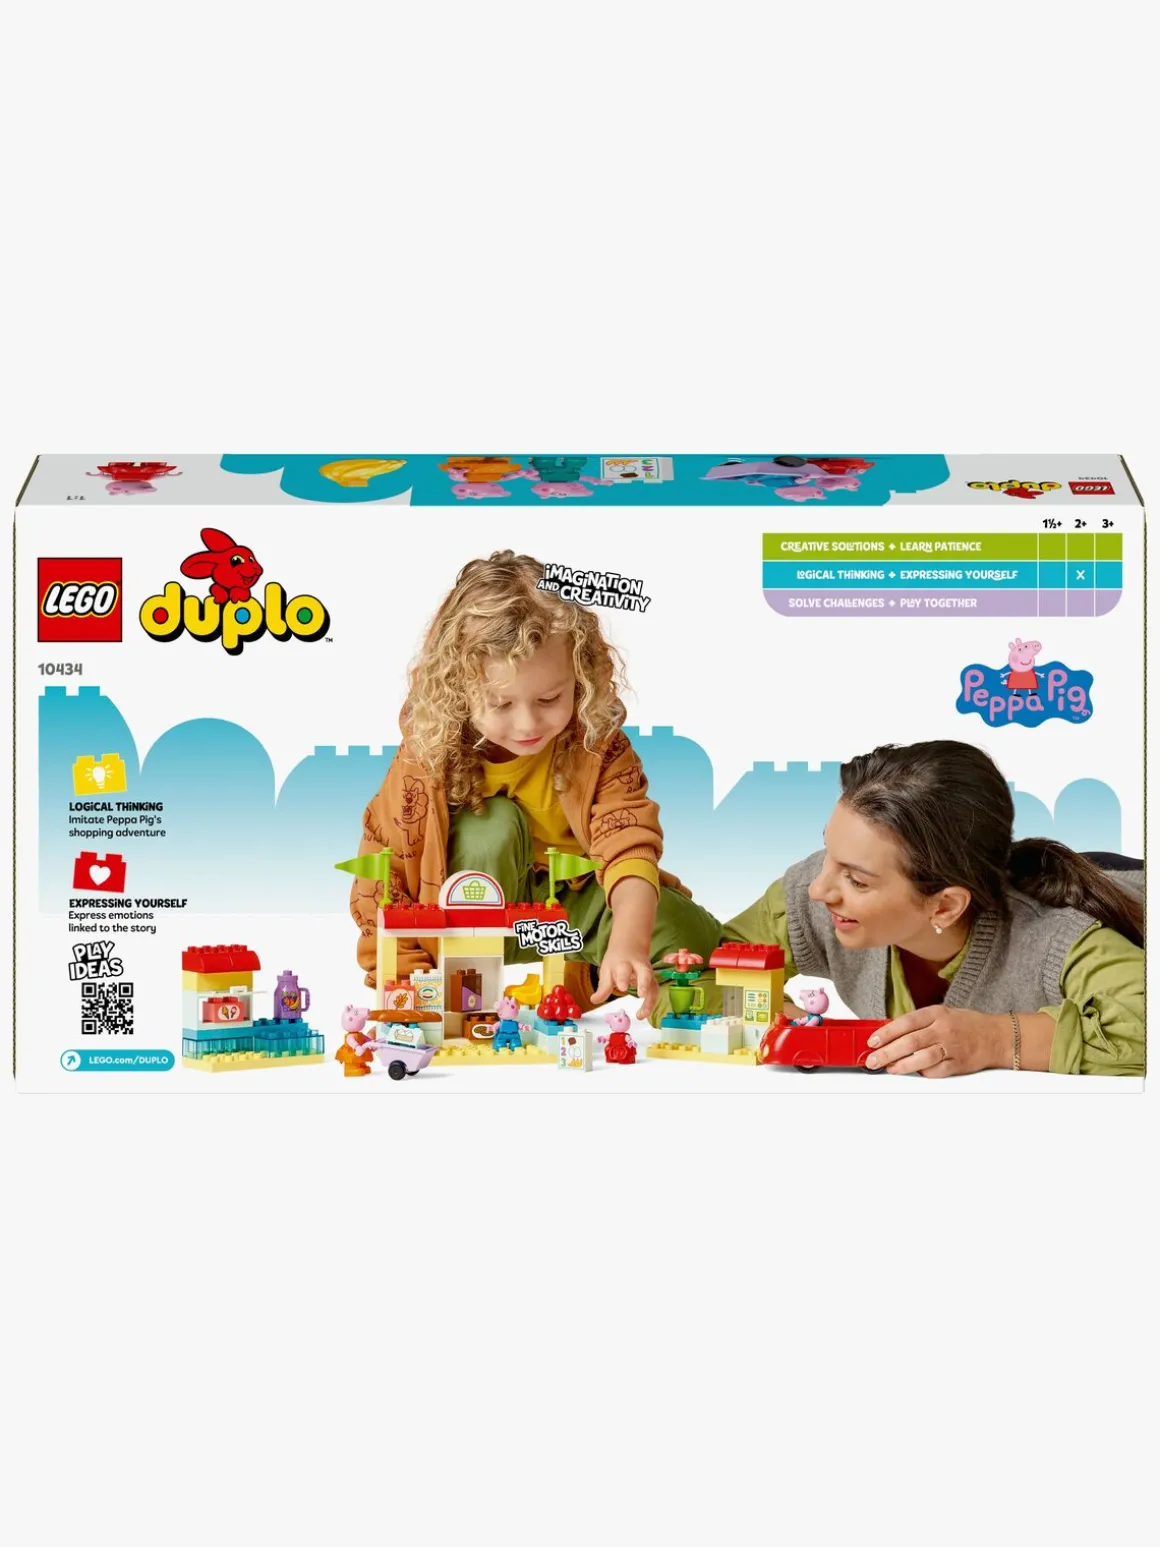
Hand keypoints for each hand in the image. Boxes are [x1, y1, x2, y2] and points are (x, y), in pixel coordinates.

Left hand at [592, 947, 658, 1019]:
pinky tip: (643, 1014)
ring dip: (649, 1000)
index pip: (624, 969)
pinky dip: (650, 1004)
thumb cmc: (617, 960)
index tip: (622, 987)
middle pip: (644, 973)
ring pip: (652, 984)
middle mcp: (638, 967)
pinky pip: (654, 992)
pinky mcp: (652, 980)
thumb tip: (594, 1000)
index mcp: (624, 963)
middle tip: (641, 994)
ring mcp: (647, 973)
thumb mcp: (607, 970)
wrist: (630, 944)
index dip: (623, 978)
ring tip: (642, 1014)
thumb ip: (603, 987)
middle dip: (644, 983)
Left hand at [865, 1006, 1005, 1076]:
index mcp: (937, 1013)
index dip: (886, 1032)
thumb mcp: (942, 1014)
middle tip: (873, 1060)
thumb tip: (890, 1034)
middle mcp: (943, 1029)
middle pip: (910, 1041)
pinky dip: (923, 1073)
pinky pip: (936, 1072)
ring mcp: (952, 1047)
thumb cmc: (967, 1025)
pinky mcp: (958, 1064)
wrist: (997, 1036)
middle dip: (887, 1052)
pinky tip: (915, 1072)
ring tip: (889, 1068)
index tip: (872, 1041)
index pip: (905, 1022)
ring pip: (922, 1058)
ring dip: (901, 1065)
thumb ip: (919, 1023)